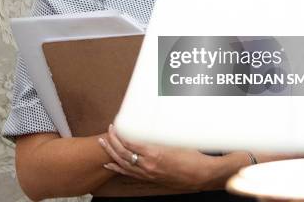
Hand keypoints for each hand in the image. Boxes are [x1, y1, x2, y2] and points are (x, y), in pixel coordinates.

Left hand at [98, 124, 220, 190]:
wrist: (200, 174)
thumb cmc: (191, 156)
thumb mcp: (174, 140)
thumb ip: (159, 134)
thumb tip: (149, 125)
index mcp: (154, 153)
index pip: (130, 143)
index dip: (120, 134)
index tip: (116, 126)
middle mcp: (148, 165)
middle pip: (123, 153)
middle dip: (113, 141)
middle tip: (108, 131)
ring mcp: (147, 173)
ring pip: (123, 163)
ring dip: (111, 153)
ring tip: (103, 144)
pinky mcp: (149, 178)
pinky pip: (129, 173)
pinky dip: (117, 168)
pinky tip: (110, 164)